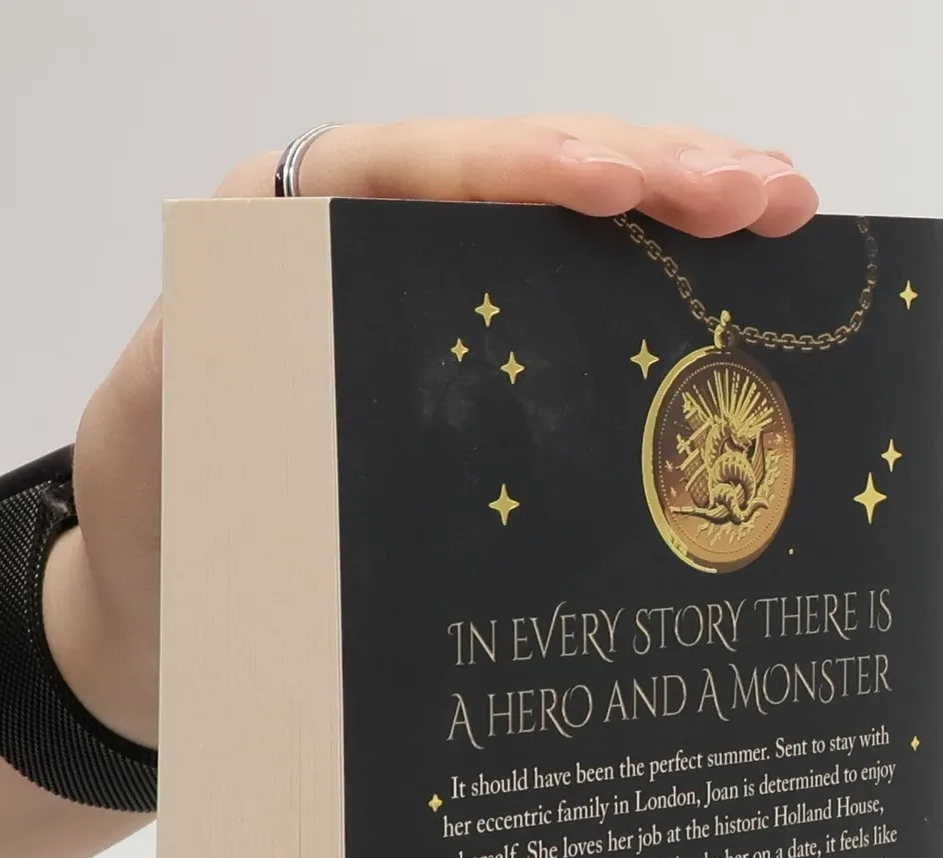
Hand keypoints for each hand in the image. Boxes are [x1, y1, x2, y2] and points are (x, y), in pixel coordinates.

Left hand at [45, 115, 819, 743]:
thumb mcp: (164, 438)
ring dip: (675, 209)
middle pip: (514, 171)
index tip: (614, 186)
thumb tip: (334, 368)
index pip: (412, 170)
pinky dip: (650, 282)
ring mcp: (424, 294)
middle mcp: (360, 238)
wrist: (158, 605)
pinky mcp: (468, 358)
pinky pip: (565, 296)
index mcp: (280, 231)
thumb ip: (226, 377)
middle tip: (763, 196)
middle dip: (646, 170)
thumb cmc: (158, 527)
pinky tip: (732, 277)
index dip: (520, 167)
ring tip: (783, 209)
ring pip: (560, 222)